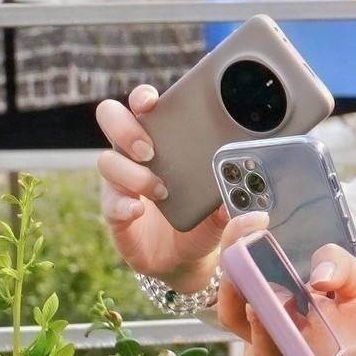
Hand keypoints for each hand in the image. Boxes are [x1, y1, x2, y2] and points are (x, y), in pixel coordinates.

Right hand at [95, 87, 224, 291]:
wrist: (183, 258)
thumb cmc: (198, 218)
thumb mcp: (219, 208)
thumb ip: (230, 201)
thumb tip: (248, 204)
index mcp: (160, 139)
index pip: (142, 106)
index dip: (142, 97)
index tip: (152, 102)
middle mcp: (134, 154)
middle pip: (111, 119)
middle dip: (126, 128)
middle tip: (150, 149)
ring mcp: (121, 181)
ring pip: (107, 161)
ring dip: (134, 174)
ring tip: (160, 190)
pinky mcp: (115, 210)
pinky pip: (110, 202)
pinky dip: (124, 205)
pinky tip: (138, 210)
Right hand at [220, 242, 355, 355]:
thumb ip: (338, 264)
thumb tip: (315, 278)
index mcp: (281, 317)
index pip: (243, 286)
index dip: (236, 252)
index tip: (251, 220)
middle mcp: (278, 348)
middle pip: (238, 319)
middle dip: (235, 283)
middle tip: (243, 252)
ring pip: (271, 354)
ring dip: (275, 326)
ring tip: (287, 298)